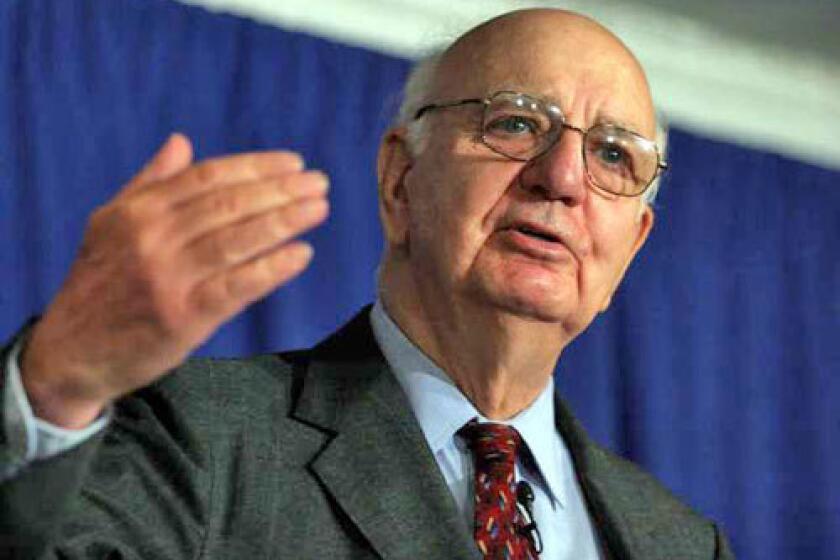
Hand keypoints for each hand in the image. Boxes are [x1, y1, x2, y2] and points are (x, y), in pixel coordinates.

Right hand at [20, 134, 328, 427]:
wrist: (70, 352)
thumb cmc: (100, 284)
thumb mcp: (111, 224)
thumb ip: (149, 182)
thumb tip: (181, 141)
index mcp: (138, 211)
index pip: (207, 178)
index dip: (255, 168)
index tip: (293, 164)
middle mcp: (152, 239)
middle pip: (228, 205)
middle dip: (280, 191)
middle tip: (319, 183)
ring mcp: (168, 279)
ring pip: (236, 241)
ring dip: (284, 221)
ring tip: (318, 209)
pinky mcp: (183, 317)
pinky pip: (237, 287)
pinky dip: (272, 268)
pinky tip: (301, 254)